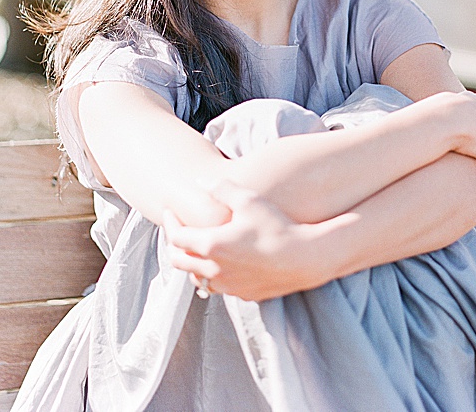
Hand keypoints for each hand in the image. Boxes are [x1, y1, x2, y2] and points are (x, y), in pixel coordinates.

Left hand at [163, 180, 323, 301]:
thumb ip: (222, 188)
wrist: (306, 257)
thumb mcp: (250, 200)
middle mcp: (213, 269)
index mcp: (210, 245)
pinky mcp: (242, 294)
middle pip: (179, 261)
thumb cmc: (277, 226)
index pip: (176, 237)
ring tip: (200, 250)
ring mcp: (227, 285)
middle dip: (174, 246)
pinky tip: (225, 264)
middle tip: (178, 232)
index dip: (169, 223)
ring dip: (194, 264)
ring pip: (197, 278)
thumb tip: (199, 181)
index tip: (170, 213)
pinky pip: (220, 286)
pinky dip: (215, 275)